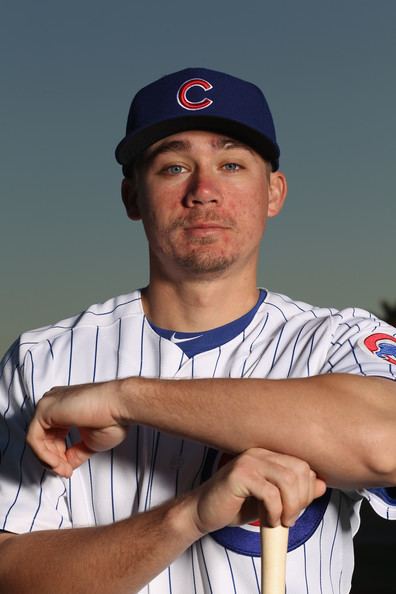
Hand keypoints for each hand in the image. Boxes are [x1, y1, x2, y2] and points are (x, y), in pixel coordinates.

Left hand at [26, 381, 127, 476]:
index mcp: (65, 408)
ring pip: (36, 439)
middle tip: (65, 471)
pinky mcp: (45, 410)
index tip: (68, 469)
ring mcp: (49, 405)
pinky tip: (57, 463)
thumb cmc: (112, 418)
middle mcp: (55, 404)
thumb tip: (66, 466)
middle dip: (53, 460)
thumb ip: (74, 453)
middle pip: (43, 438)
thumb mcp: (90, 443)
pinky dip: (44, 455)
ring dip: (49, 460)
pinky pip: (34, 438)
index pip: (52, 435)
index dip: (58, 456)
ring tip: (64, 469)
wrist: (119, 406)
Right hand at [191, 448, 326, 533]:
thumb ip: (295, 491)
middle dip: (301, 500)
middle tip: (289, 518)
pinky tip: (267, 519)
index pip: (303, 465)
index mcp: (268, 455)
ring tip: (280, 520)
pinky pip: (270, 493)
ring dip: (290, 507)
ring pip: (288, 481)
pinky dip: (274, 511)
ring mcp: (249, 461)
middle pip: (300, 471)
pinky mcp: (239, 475)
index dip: (307, 490)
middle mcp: (260, 453)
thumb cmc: (235, 505)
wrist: (203, 512)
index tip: (297, 509)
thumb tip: (321, 485)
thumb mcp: (272, 500)